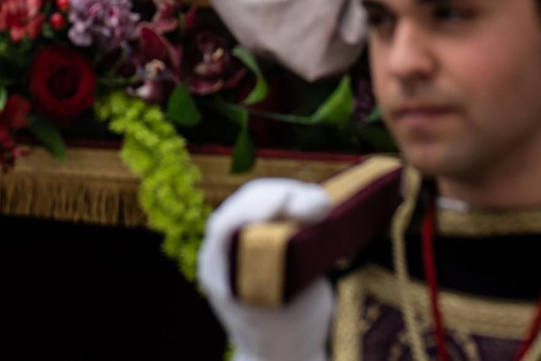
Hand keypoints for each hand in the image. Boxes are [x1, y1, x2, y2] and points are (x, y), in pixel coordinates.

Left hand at [198, 179, 334, 360]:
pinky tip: (311, 207)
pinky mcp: (251, 241)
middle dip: (281, 194)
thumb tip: (305, 226)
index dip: (256, 206)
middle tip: (321, 203)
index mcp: (219, 273)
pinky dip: (289, 204)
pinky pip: (266, 212)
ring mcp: (233, 246)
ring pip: (254, 202)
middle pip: (241, 205)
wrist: (281, 355)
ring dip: (288, 195)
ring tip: (321, 203)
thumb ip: (297, 269)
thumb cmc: (291, 335)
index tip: (289, 201)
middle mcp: (218, 254)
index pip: (226, 225)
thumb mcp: (298, 305)